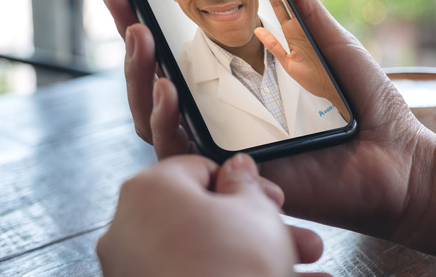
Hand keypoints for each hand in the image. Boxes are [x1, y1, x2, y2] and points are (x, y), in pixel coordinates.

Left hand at [97, 154, 329, 276]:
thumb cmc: (231, 272)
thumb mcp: (254, 211)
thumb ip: (245, 182)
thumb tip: (239, 170)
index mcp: (149, 190)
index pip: (200, 169)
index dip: (243, 183)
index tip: (268, 198)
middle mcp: (130, 231)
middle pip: (206, 217)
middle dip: (260, 227)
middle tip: (292, 235)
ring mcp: (134, 272)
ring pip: (207, 254)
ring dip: (259, 258)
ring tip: (305, 269)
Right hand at [102, 0, 435, 240]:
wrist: (398, 160)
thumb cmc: (369, 107)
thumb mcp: (331, 45)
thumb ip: (302, 9)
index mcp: (245, 82)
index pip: (184, 53)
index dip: (150, 23)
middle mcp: (226, 113)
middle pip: (159, 84)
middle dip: (131, 45)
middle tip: (123, 7)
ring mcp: (226, 144)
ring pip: (156, 119)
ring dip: (139, 78)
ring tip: (139, 38)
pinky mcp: (233, 174)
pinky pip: (183, 155)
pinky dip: (166, 123)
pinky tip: (168, 90)